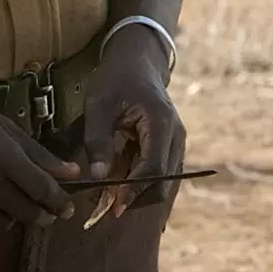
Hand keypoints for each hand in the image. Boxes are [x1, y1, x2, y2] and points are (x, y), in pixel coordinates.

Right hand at [0, 75, 79, 230]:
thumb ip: (35, 151)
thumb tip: (71, 173)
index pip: (41, 189)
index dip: (59, 201)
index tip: (67, 206)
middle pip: (25, 213)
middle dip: (40, 213)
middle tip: (45, 209)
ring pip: (0, 224)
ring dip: (11, 214)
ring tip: (8, 199)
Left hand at [83, 25, 185, 217]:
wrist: (136, 62)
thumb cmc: (116, 78)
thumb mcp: (99, 102)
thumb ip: (97, 138)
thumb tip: (98, 177)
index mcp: (161, 123)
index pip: (154, 168)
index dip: (133, 190)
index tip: (112, 205)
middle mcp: (175, 137)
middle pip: (162, 182)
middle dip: (134, 198)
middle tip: (104, 210)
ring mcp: (174, 143)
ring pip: (161, 182)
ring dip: (135, 194)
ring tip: (105, 201)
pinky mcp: (167, 147)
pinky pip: (157, 174)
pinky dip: (137, 184)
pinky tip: (115, 190)